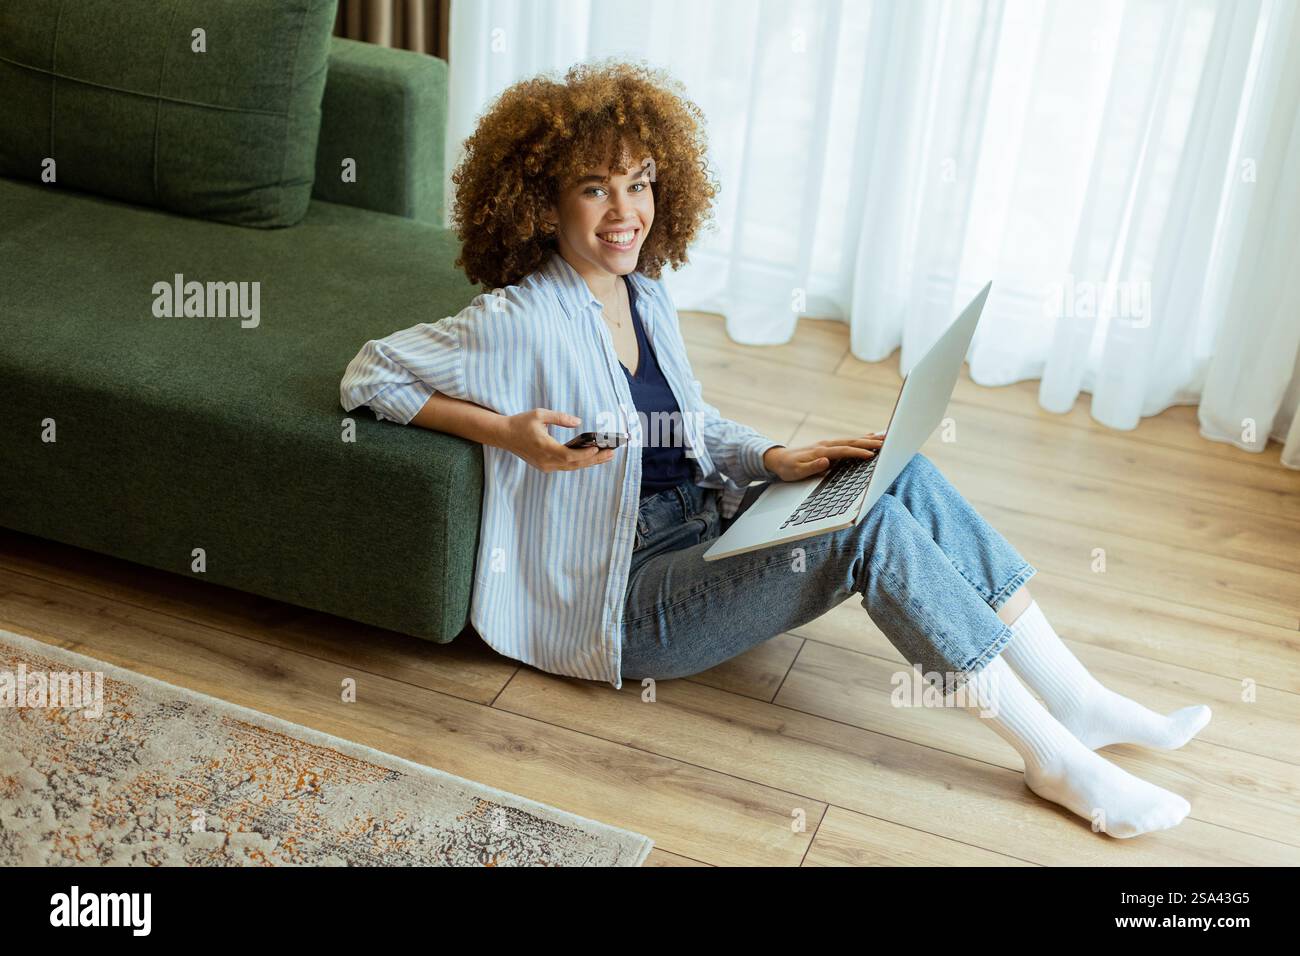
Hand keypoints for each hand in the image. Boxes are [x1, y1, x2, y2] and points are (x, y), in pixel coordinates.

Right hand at [501, 408, 616, 472]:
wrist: (504, 435)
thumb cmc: (521, 423)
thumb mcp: (540, 414)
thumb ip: (560, 418)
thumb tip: (578, 422)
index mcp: (544, 448)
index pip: (569, 455)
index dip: (585, 454)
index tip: (598, 448)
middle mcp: (546, 461)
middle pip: (574, 464)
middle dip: (594, 459)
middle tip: (611, 453)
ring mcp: (545, 465)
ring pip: (571, 467)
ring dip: (589, 462)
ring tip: (606, 456)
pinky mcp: (545, 466)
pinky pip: (566, 466)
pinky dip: (579, 462)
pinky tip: (591, 457)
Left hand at [762, 431, 884, 481]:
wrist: (778, 458)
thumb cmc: (787, 468)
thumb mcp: (796, 471)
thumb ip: (811, 467)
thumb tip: (825, 461)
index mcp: (820, 451)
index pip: (843, 451)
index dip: (858, 452)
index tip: (872, 455)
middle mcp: (826, 445)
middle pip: (851, 441)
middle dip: (869, 442)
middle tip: (887, 442)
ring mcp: (828, 444)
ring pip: (852, 439)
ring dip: (869, 438)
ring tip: (885, 437)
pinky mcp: (829, 446)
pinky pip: (848, 441)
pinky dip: (861, 438)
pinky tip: (870, 436)